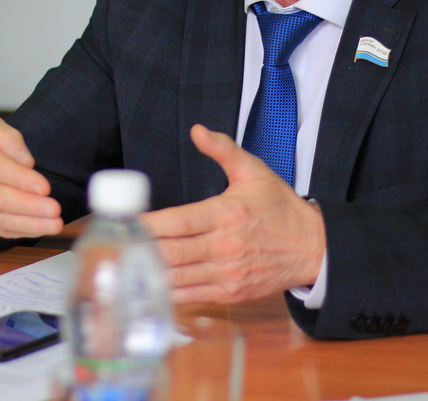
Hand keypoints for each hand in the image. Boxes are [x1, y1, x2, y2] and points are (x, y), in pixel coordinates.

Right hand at [0, 114, 63, 238]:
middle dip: (30, 207)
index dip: (21, 180)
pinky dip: (19, 231)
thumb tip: (27, 162)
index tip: (44, 187)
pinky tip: (39, 228)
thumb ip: (8, 137)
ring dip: (30, 225)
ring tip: (54, 224)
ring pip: (0, 219)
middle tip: (55, 210)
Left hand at [141, 124, 325, 304]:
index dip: (147, 224)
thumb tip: (197, 130)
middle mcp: (225, 246)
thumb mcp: (254, 171)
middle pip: (171, 252)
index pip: (178, 221)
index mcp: (226, 214)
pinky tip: (148, 284)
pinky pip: (191, 296)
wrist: (312, 247)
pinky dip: (167, 292)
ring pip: (177, 277)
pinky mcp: (230, 293)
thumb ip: (223, 149)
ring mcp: (227, 274)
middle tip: (115, 243)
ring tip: (124, 264)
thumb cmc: (280, 208)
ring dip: (148, 273)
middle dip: (140, 249)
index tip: (125, 221)